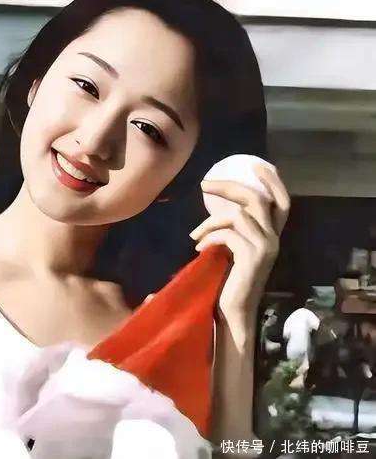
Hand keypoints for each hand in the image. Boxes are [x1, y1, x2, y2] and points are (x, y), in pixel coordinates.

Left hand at [189, 164, 289, 320]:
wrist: (234, 311)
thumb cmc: (231, 280)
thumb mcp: (238, 249)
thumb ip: (238, 229)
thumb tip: (220, 207)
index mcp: (273, 235)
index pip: (282, 202)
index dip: (272, 181)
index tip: (256, 165)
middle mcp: (274, 239)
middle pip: (256, 199)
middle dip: (228, 187)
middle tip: (204, 184)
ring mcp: (265, 247)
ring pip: (237, 216)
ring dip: (210, 222)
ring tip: (195, 235)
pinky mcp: (252, 257)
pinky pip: (228, 234)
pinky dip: (209, 237)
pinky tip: (200, 248)